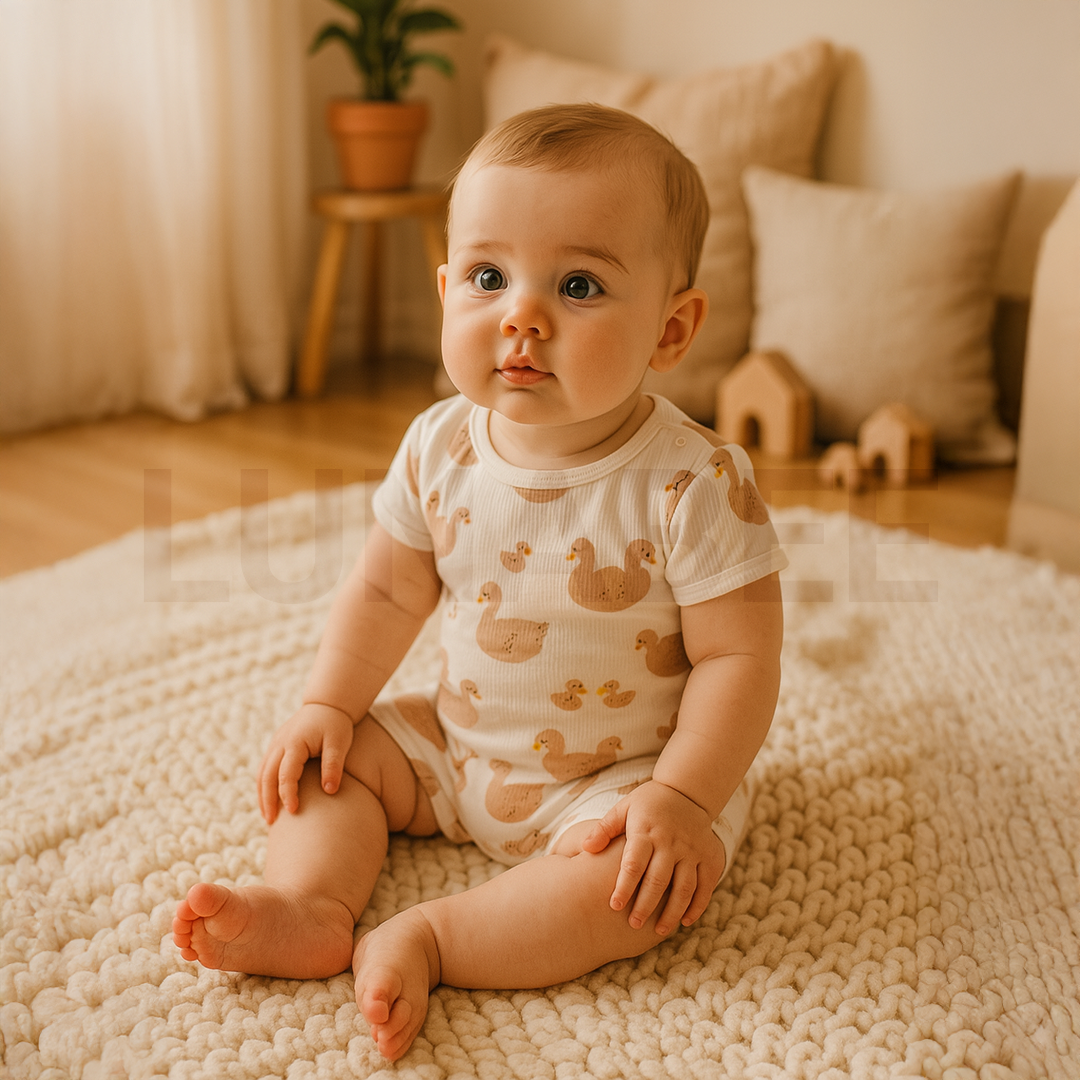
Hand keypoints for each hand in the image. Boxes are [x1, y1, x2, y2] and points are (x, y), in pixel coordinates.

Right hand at [257, 703, 354, 823]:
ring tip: (268, 817)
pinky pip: (265, 768)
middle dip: (268, 800)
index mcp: (295, 743)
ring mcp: (276, 744)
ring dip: (262, 795)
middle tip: (272, 822)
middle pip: (267, 776)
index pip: (286, 773)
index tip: (293, 811)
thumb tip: (330, 791)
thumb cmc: (336, 724)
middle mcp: (280, 743)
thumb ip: (334, 765)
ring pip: (262, 773)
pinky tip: (270, 800)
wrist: (327, 704)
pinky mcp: (277, 746)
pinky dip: (264, 785)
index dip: (288, 794)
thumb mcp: (339, 743)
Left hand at [581, 780, 725, 935]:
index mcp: (647, 830)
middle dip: (645, 905)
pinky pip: (706, 885)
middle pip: (658, 879)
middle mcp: (672, 841)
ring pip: (684, 887)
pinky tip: (685, 921)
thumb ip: (604, 829)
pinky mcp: (711, 856)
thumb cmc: (647, 804)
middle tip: (633, 924)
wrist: (686, 791)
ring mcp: (693, 850)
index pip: (634, 863)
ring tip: (659, 930)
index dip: (624, 886)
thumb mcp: (623, 808)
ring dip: (672, 911)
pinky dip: (697, 905)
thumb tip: (586, 847)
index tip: (614, 906)